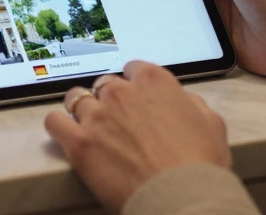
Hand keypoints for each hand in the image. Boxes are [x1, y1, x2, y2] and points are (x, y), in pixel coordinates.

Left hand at [44, 62, 230, 212]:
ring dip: (82, 111)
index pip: (133, 69)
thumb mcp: (211, 122)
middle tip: (116, 121)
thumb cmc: (200, 164)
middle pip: (104, 84)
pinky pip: (54, 122)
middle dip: (109, 100)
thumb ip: (190, 103)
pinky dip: (58, 126)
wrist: (182, 196)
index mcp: (154, 81)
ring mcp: (97, 116)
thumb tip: (180, 100)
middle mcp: (122, 92)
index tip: (135, 99)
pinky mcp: (79, 143)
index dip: (134, 85)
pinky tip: (66, 135)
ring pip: (76, 99)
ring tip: (89, 128)